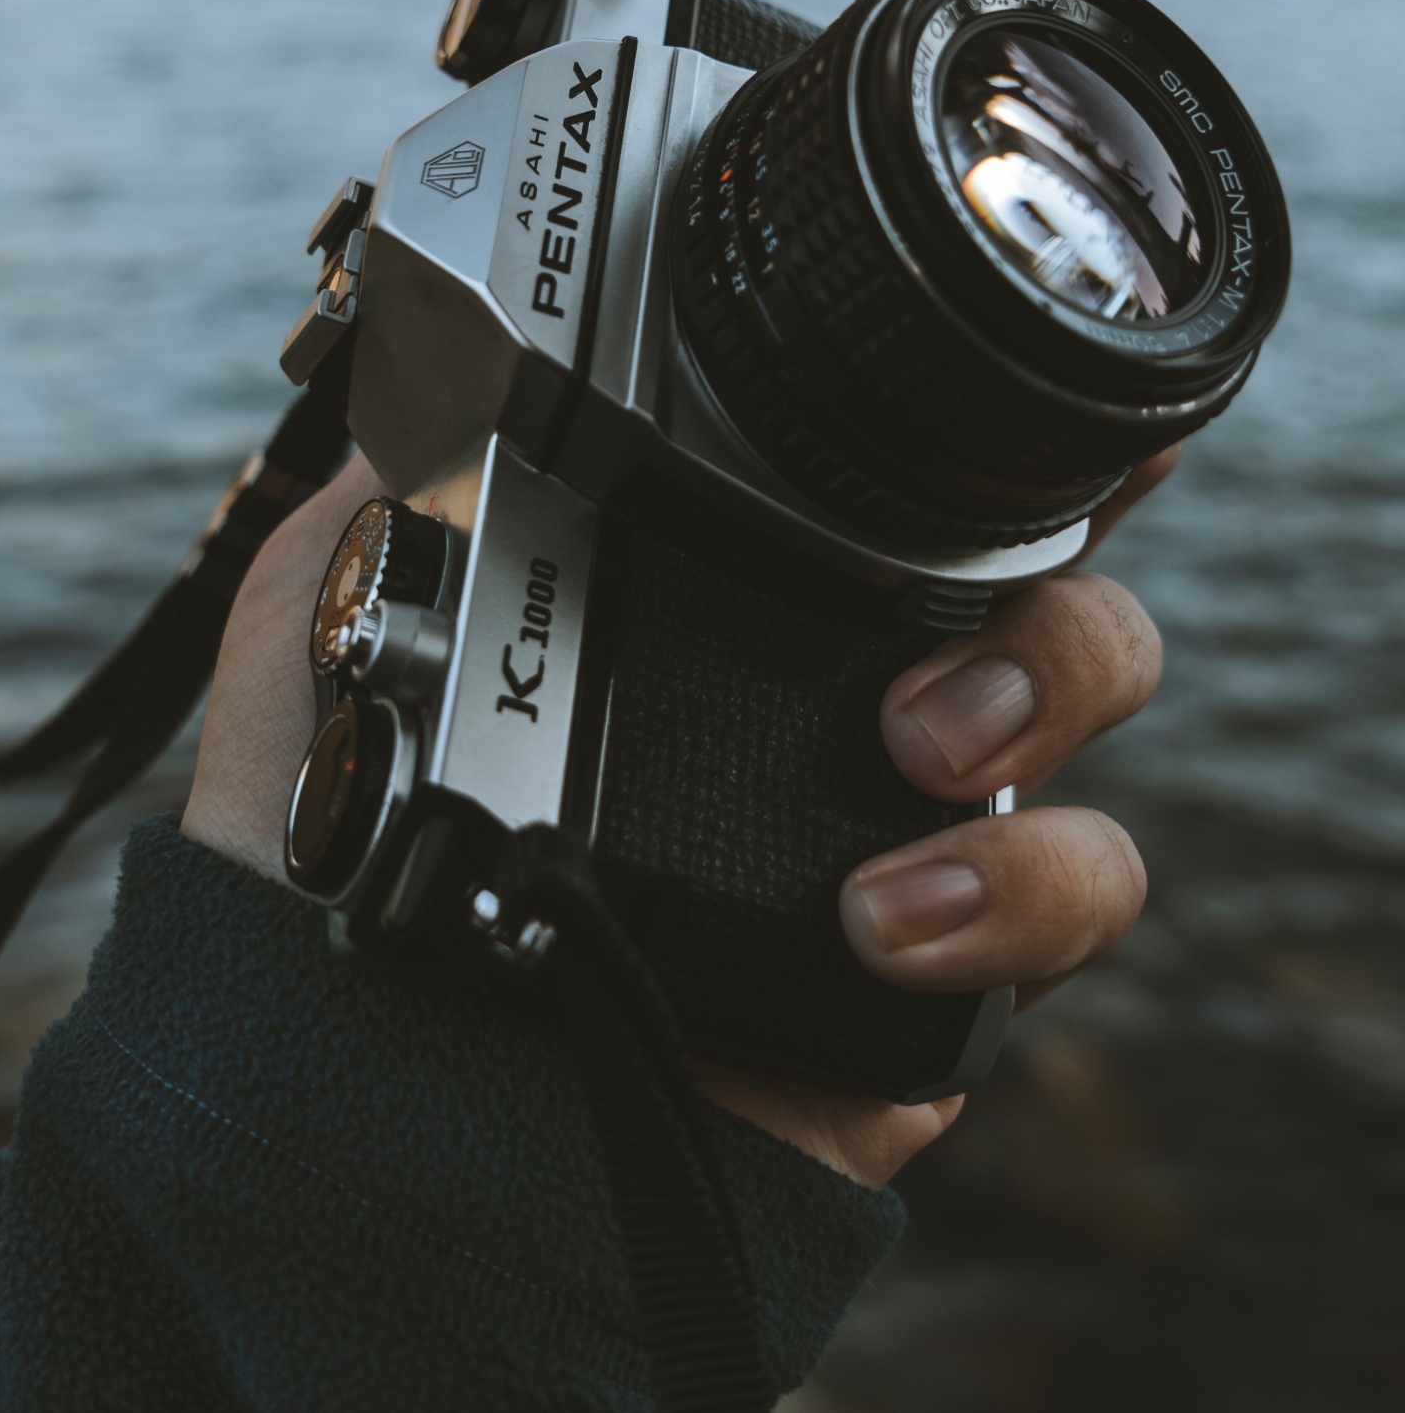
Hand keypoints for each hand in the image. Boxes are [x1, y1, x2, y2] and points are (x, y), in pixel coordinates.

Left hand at [184, 448, 1174, 1199]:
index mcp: (730, 599)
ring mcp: (897, 828)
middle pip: (1043, 581)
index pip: (904, 491)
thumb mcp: (338, 601)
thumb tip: (478, 332)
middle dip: (1056, 582)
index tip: (1055, 403)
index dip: (1005, 439)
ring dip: (1047, 699)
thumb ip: (412, 460)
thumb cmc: (328, 845)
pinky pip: (1069, 900)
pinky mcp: (925, 975)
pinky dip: (1020, 889)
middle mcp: (834, 698)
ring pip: (1083, 709)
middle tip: (926, 655)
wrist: (355, 1080)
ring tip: (919, 759)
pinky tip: (890, 912)